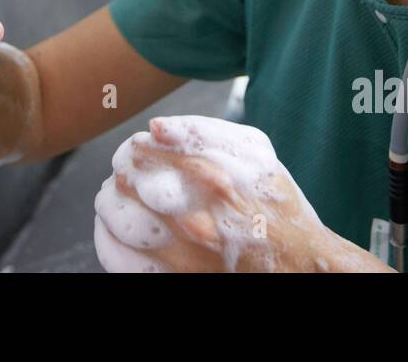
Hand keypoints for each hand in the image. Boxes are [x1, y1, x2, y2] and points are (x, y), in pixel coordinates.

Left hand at [94, 116, 389, 272]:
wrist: (299, 264)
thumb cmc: (273, 201)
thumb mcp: (254, 152)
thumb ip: (205, 132)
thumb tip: (154, 128)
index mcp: (221, 178)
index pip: (154, 149)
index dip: (140, 146)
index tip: (140, 146)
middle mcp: (203, 218)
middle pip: (131, 183)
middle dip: (123, 170)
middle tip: (124, 169)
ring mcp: (188, 256)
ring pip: (121, 221)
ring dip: (109, 202)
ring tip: (113, 195)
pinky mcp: (177, 280)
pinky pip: (121, 261)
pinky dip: (108, 239)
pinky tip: (113, 228)